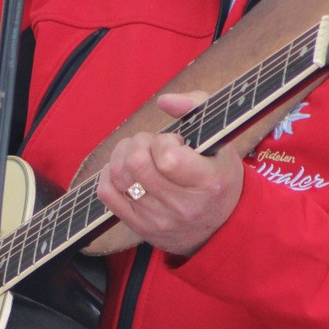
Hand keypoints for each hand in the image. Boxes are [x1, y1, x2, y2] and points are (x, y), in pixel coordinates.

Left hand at [96, 92, 244, 257]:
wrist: (221, 228)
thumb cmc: (219, 176)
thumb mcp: (221, 141)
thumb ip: (198, 107)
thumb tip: (164, 100)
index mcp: (208, 183)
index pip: (167, 157)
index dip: (163, 141)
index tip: (174, 142)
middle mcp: (182, 206)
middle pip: (136, 164)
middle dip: (139, 143)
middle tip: (152, 145)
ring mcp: (158, 220)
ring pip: (119, 176)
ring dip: (123, 155)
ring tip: (138, 154)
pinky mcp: (139, 227)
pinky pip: (107, 194)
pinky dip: (109, 175)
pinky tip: (124, 170)